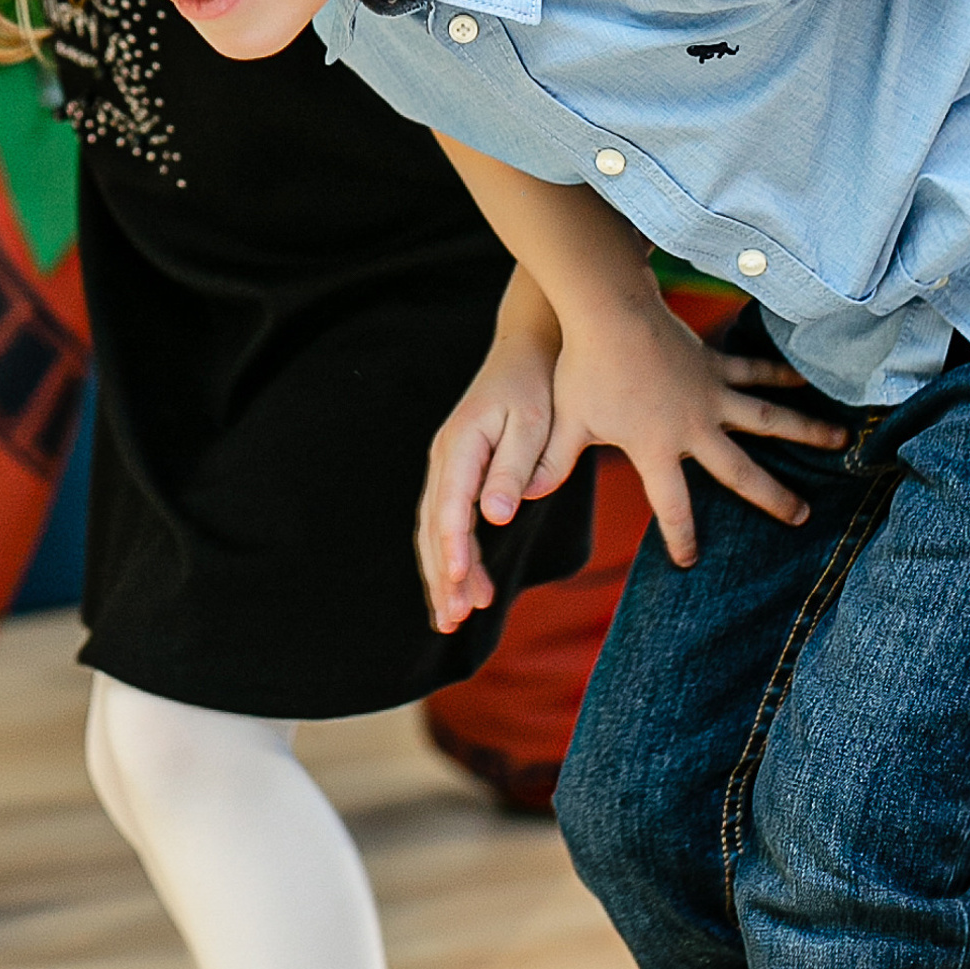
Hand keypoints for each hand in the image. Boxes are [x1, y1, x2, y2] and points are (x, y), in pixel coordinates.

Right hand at [417, 270, 560, 632]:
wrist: (528, 348)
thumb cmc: (536, 384)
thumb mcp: (532, 422)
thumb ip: (514, 468)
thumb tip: (494, 516)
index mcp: (461, 445)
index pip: (450, 507)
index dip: (453, 550)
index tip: (460, 586)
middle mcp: (445, 457)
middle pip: (433, 525)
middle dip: (441, 575)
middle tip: (453, 620)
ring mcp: (448, 464)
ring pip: (435, 528)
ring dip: (443, 572)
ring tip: (454, 618)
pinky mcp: (459, 471)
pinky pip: (447, 520)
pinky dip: (452, 554)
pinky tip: (466, 584)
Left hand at [418, 286, 842, 630]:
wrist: (607, 312)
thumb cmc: (583, 367)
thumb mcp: (564, 421)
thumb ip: (549, 463)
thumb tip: (515, 502)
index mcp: (656, 449)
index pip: (672, 506)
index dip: (682, 536)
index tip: (690, 560)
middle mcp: (693, 426)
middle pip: (740, 471)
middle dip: (772, 497)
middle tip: (800, 517)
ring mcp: (709, 393)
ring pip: (766, 419)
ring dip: (805, 430)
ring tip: (842, 439)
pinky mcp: (712, 363)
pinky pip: (754, 371)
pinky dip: (780, 375)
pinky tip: (808, 378)